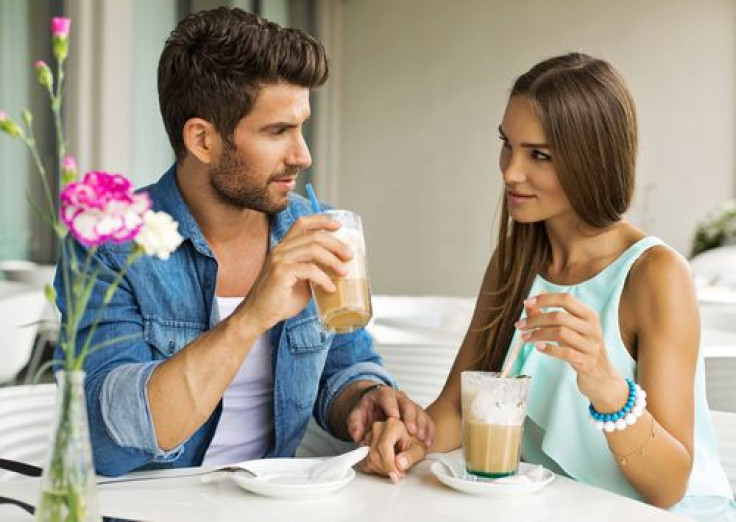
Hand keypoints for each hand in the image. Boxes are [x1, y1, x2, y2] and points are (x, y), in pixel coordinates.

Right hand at [238, 215, 352, 332]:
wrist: (257, 316)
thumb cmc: (279, 301)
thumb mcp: (300, 281)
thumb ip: (313, 271)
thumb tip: (336, 269)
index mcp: (284, 247)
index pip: (302, 223)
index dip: (321, 220)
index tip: (338, 225)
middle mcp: (280, 249)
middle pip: (313, 236)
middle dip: (336, 243)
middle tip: (350, 255)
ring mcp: (279, 260)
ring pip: (313, 249)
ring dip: (333, 260)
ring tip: (344, 272)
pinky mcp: (281, 273)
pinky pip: (309, 270)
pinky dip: (324, 279)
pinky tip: (331, 289)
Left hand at [346, 385, 433, 447]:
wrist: (375, 407)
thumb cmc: (367, 411)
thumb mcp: (356, 414)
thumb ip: (355, 423)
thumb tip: (357, 436)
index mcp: (383, 394)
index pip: (388, 397)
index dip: (391, 406)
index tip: (394, 417)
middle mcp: (399, 398)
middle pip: (407, 404)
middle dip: (410, 417)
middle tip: (412, 431)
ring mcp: (410, 405)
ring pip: (419, 412)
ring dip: (422, 425)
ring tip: (423, 439)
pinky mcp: (418, 415)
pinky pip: (426, 420)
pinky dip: (428, 431)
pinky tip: (428, 442)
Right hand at [359, 417, 426, 482]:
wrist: (412, 438)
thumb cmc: (415, 442)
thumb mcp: (419, 449)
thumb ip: (410, 457)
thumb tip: (399, 464)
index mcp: (392, 424)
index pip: (384, 446)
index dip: (389, 463)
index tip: (396, 474)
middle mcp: (378, 427)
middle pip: (375, 454)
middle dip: (386, 469)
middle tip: (398, 474)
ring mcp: (369, 435)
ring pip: (369, 459)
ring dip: (381, 470)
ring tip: (394, 469)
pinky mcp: (365, 443)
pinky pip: (365, 461)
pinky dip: (375, 468)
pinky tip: (386, 466)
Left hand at [515, 292, 627, 409]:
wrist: (602, 377)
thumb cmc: (581, 349)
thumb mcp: (570, 330)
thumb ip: (550, 317)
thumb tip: (531, 302)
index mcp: (589, 315)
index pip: (566, 299)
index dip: (545, 299)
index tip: (527, 302)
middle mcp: (592, 328)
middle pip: (559, 316)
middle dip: (535, 319)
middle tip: (520, 325)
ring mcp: (591, 346)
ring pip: (560, 333)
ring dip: (537, 334)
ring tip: (524, 337)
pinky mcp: (587, 363)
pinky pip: (565, 353)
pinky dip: (549, 349)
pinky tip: (537, 347)